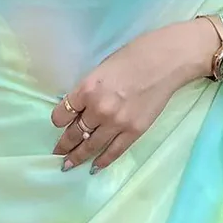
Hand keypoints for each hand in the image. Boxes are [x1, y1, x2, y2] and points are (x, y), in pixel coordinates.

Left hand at [51, 17, 220, 173]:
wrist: (166, 61)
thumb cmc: (133, 56)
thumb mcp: (101, 68)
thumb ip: (89, 89)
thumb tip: (79, 107)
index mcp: (87, 88)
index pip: (61, 113)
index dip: (58, 120)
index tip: (60, 123)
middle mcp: (98, 109)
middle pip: (74, 133)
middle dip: (64, 144)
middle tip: (57, 153)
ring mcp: (116, 123)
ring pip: (91, 146)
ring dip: (77, 157)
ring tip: (68, 165)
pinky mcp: (134, 131)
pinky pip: (113, 152)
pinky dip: (102, 161)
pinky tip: (94, 167)